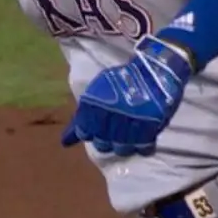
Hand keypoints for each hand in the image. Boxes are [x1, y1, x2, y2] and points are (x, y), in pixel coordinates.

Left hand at [61, 36, 194, 155]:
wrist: (153, 68)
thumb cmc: (122, 79)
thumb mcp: (97, 93)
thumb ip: (81, 118)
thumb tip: (65, 142)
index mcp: (94, 106)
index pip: (84, 132)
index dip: (90, 132)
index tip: (96, 129)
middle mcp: (109, 116)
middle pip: (102, 144)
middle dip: (106, 140)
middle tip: (115, 130)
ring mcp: (129, 123)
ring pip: (122, 149)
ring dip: (124, 144)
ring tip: (130, 135)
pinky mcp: (149, 128)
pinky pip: (143, 148)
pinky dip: (142, 146)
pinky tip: (143, 138)